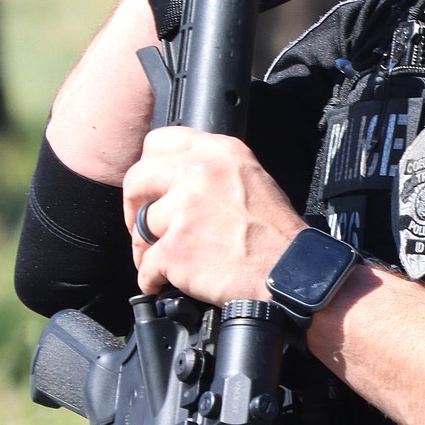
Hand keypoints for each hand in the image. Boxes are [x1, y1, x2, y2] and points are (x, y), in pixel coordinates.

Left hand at [124, 127, 302, 303]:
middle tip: (144, 228)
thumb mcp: (251, 178)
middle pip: (137, 179)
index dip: (149, 169)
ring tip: (166, 262)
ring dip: (147, 248)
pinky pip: (146, 266)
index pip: (159, 142)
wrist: (290, 275)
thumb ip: (212, 170)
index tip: (152, 189)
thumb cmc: (275, 236)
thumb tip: (176, 179)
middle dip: (134, 207)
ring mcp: (185, 209)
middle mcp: (199, 173)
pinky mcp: (176, 248)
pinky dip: (153, 279)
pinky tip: (166, 283)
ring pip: (141, 226)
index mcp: (219, 152)